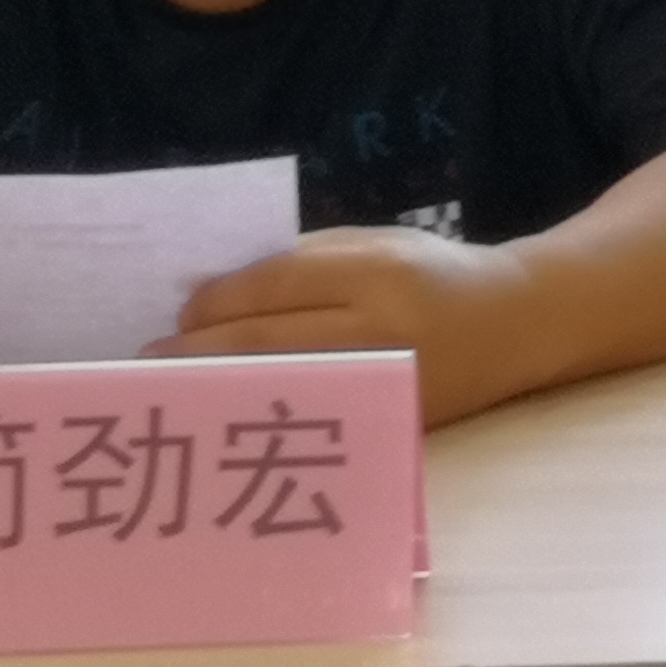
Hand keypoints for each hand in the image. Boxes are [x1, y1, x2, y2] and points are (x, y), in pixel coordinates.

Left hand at [154, 227, 541, 424]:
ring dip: (214, 392)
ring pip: (276, 390)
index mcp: (375, 271)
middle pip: (261, 343)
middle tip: (144, 365)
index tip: (177, 314)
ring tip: (172, 396)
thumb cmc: (435, 274)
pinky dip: (263, 415)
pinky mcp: (388, 422)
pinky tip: (229, 415)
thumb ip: (302, 264)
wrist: (521, 322)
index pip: (271, 287)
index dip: (212, 302)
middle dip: (193, 354)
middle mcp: (381, 329)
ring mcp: (384, 383)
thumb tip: (209, 300)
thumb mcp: (375, 243)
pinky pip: (310, 418)